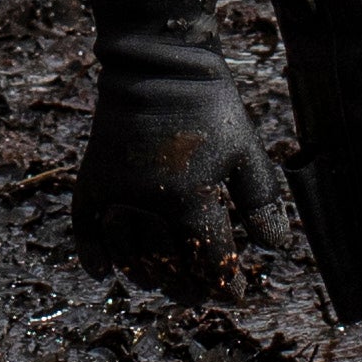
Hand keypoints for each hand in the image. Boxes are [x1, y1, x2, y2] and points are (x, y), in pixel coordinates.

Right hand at [74, 0, 279, 295]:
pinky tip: (105, 273)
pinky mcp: (93, 180)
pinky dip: (93, 254)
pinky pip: (85, 228)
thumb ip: (260, 201)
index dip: (226, 284)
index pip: (211, 259)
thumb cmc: (211, 108)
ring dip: (147, 276)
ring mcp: (119, 193)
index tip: (236, 295)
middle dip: (188, 288)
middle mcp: (152, 203)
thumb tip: (276, 247)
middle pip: (170, 265)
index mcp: (194, 197)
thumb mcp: (246, 152)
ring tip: (161, 284)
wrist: (158, 64)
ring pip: (129, 254)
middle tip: (199, 296)